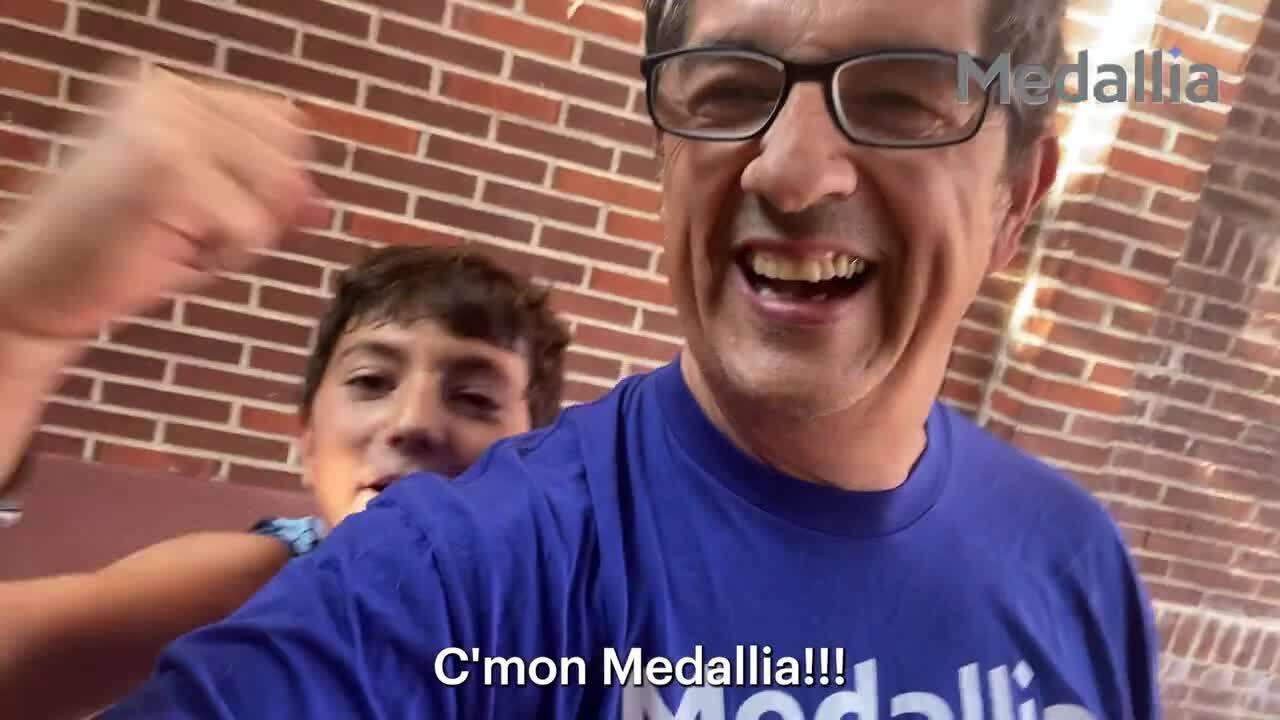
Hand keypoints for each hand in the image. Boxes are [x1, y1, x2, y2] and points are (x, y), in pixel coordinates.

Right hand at [0, 65, 320, 339]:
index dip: (276, 181)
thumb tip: (322, 205)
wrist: (40, 286)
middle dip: (261, 209)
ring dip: (242, 234)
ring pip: (277, 190)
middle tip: (190, 229)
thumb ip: (263, 194)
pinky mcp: (170, 169)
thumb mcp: (202, 209)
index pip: (283, 123)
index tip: (215, 212)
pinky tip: (170, 251)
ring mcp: (167, 126)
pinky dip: (225, 257)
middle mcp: (168, 94)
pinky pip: (253, 228)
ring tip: (178, 236)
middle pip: (290, 153)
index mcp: (170, 90)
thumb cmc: (120, 251)